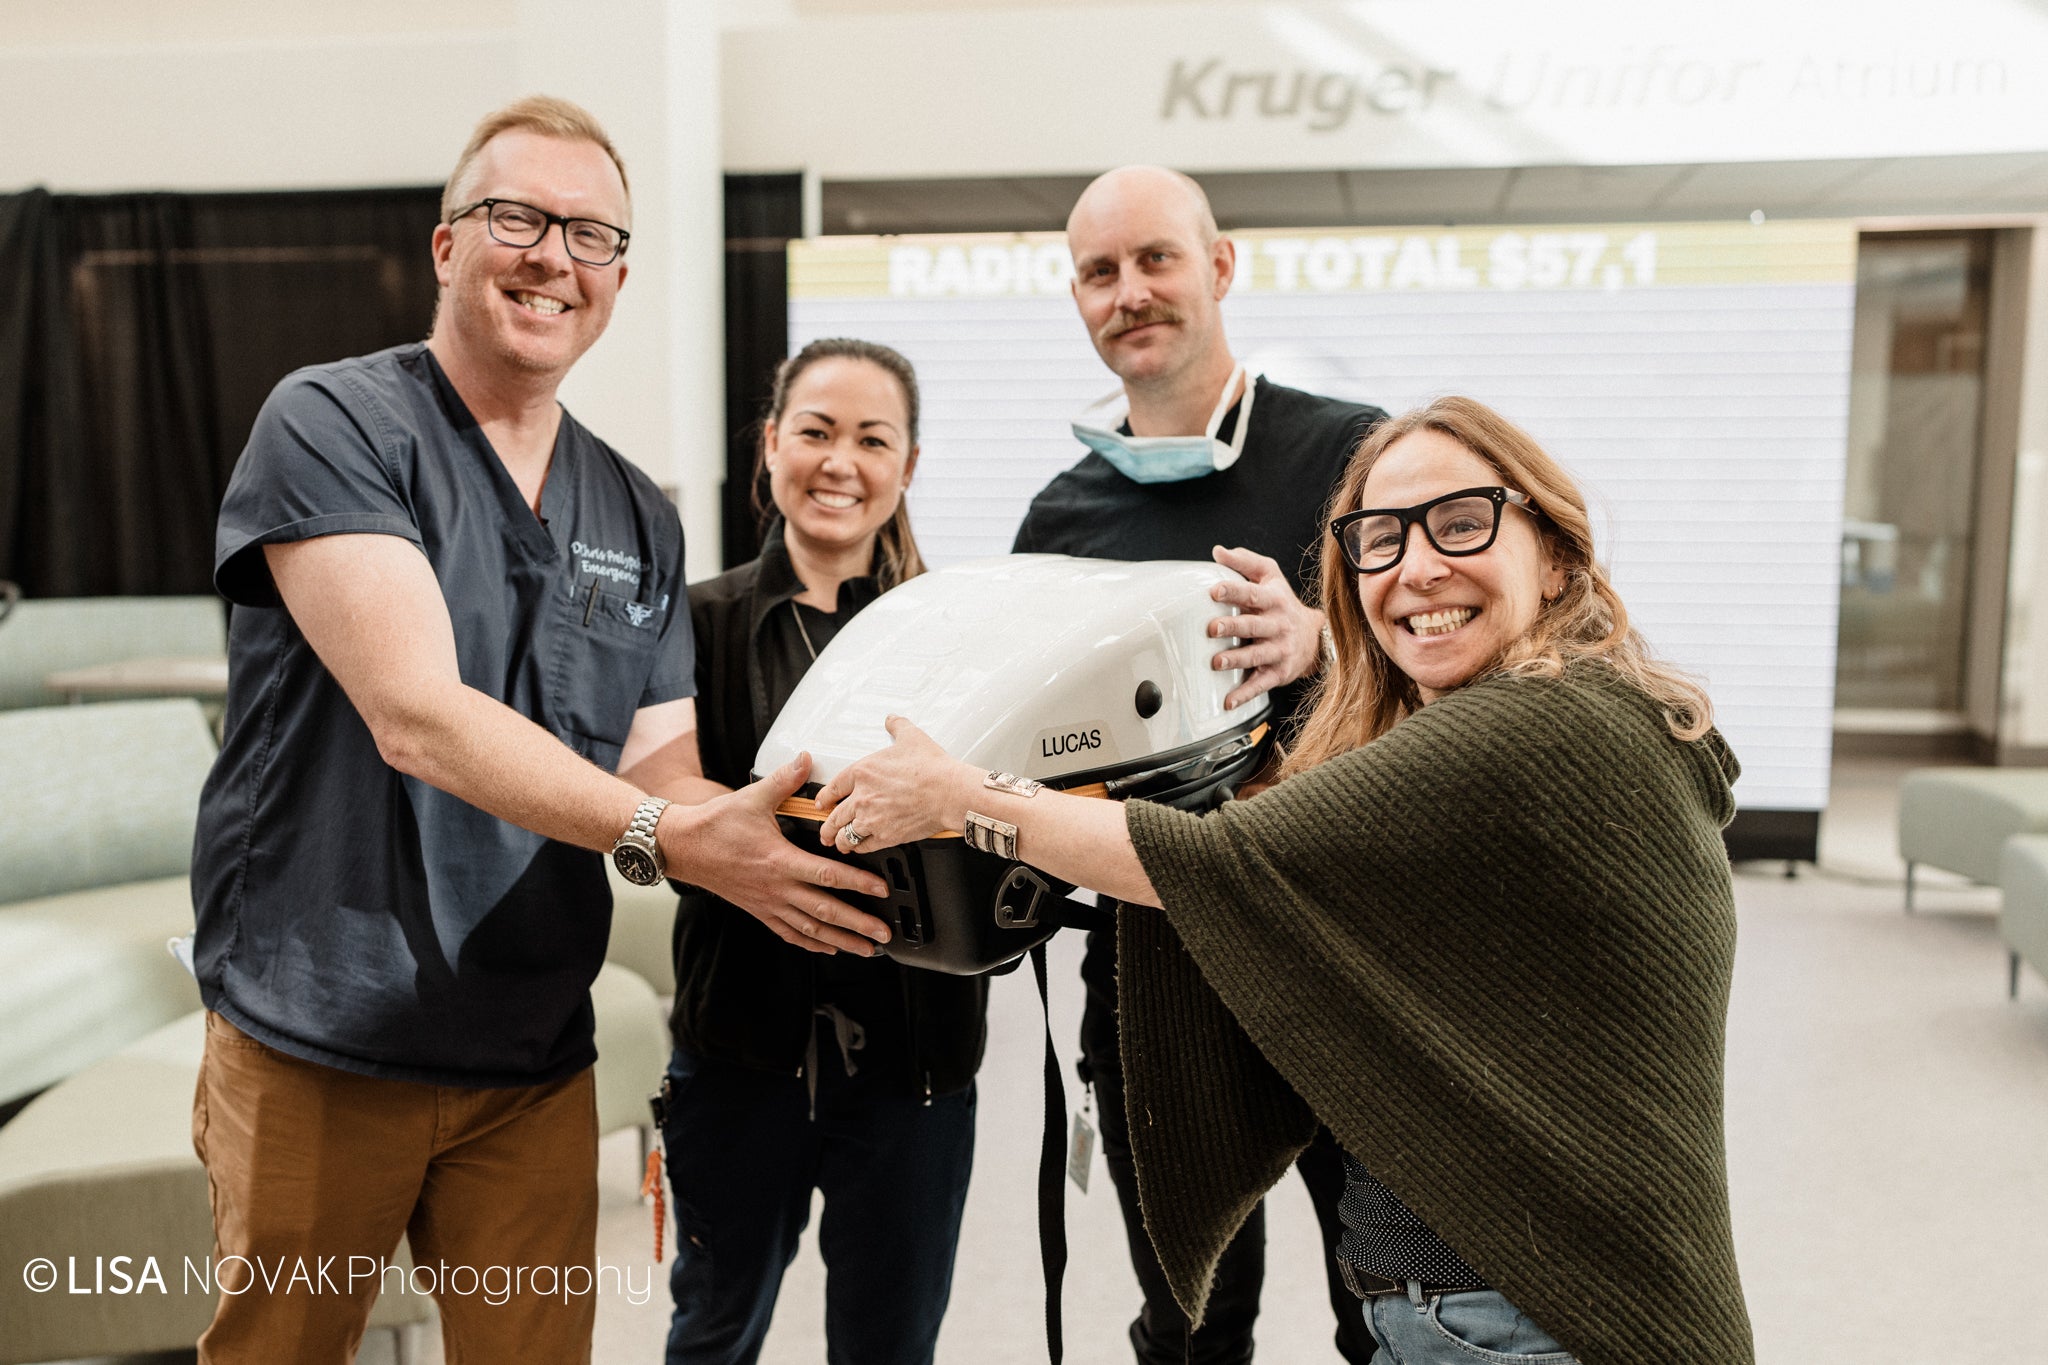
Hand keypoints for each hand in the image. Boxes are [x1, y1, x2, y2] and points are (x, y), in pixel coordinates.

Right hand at [664, 752, 892, 955]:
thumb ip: (785, 781)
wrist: (682, 847)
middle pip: (825, 911)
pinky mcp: (759, 910)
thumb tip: (806, 759)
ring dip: (841, 941)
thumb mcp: (752, 798)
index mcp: (779, 860)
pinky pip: (789, 933)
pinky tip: (828, 948)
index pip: (827, 875)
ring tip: (865, 949)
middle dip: (858, 924)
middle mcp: (776, 887)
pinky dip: (811, 943)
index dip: (858, 884)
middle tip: (884, 934)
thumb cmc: (715, 825)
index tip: (882, 891)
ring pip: (810, 929)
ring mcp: (768, 903)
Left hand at [813, 716, 965, 854]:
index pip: (833, 787)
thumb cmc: (932, 768)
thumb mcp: (911, 737)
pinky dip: (858, 848)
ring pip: (845, 834)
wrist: (949, 793)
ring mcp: (872, 819)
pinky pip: (863, 846)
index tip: (822, 803)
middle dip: (827, 826)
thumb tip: (892, 721)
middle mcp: (862, 797)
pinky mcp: (885, 836)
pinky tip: (858, 847)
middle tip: (825, 830)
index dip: (824, 797)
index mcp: (862, 772)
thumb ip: (897, 727)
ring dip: (839, 840)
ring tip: (838, 842)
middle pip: (835, 816)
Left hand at [1207, 545, 1326, 709]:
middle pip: (1254, 626)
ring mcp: (1279, 650)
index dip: (1234, 591)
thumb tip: (1217, 551)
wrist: (1314, 638)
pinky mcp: (1278, 673)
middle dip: (1233, 627)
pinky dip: (1244, 694)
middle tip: (1212, 628)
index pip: (1252, 593)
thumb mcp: (1270, 577)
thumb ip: (1245, 562)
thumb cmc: (1282, 603)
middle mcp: (1278, 625)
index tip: (1214, 591)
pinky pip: (1261, 684)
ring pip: (1257, 656)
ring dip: (1237, 660)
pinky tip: (1228, 701)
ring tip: (1217, 662)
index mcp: (1273, 600)